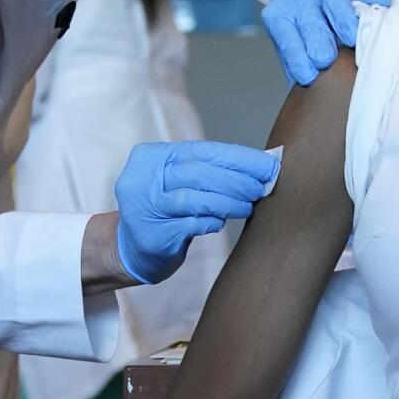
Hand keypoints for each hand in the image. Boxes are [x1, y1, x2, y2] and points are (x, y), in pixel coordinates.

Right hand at [112, 141, 278, 284]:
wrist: (130, 248)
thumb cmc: (165, 208)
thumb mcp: (178, 180)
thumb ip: (208, 170)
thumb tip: (260, 166)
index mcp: (152, 156)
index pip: (203, 151)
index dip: (239, 158)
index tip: (268, 165)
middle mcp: (144, 178)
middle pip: (201, 173)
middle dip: (238, 180)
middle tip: (263, 187)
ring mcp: (147, 207)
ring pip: (197, 199)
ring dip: (230, 202)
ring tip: (249, 206)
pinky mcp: (154, 235)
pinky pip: (192, 225)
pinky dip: (212, 222)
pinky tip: (222, 222)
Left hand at [262, 0, 391, 85]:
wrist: (305, 3)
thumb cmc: (301, 40)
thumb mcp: (293, 53)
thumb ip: (301, 70)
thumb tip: (317, 100)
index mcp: (280, 19)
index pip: (287, 38)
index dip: (296, 58)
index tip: (308, 76)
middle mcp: (299, 1)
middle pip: (309, 18)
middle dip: (318, 40)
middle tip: (327, 59)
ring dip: (345, 19)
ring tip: (354, 38)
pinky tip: (382, 1)